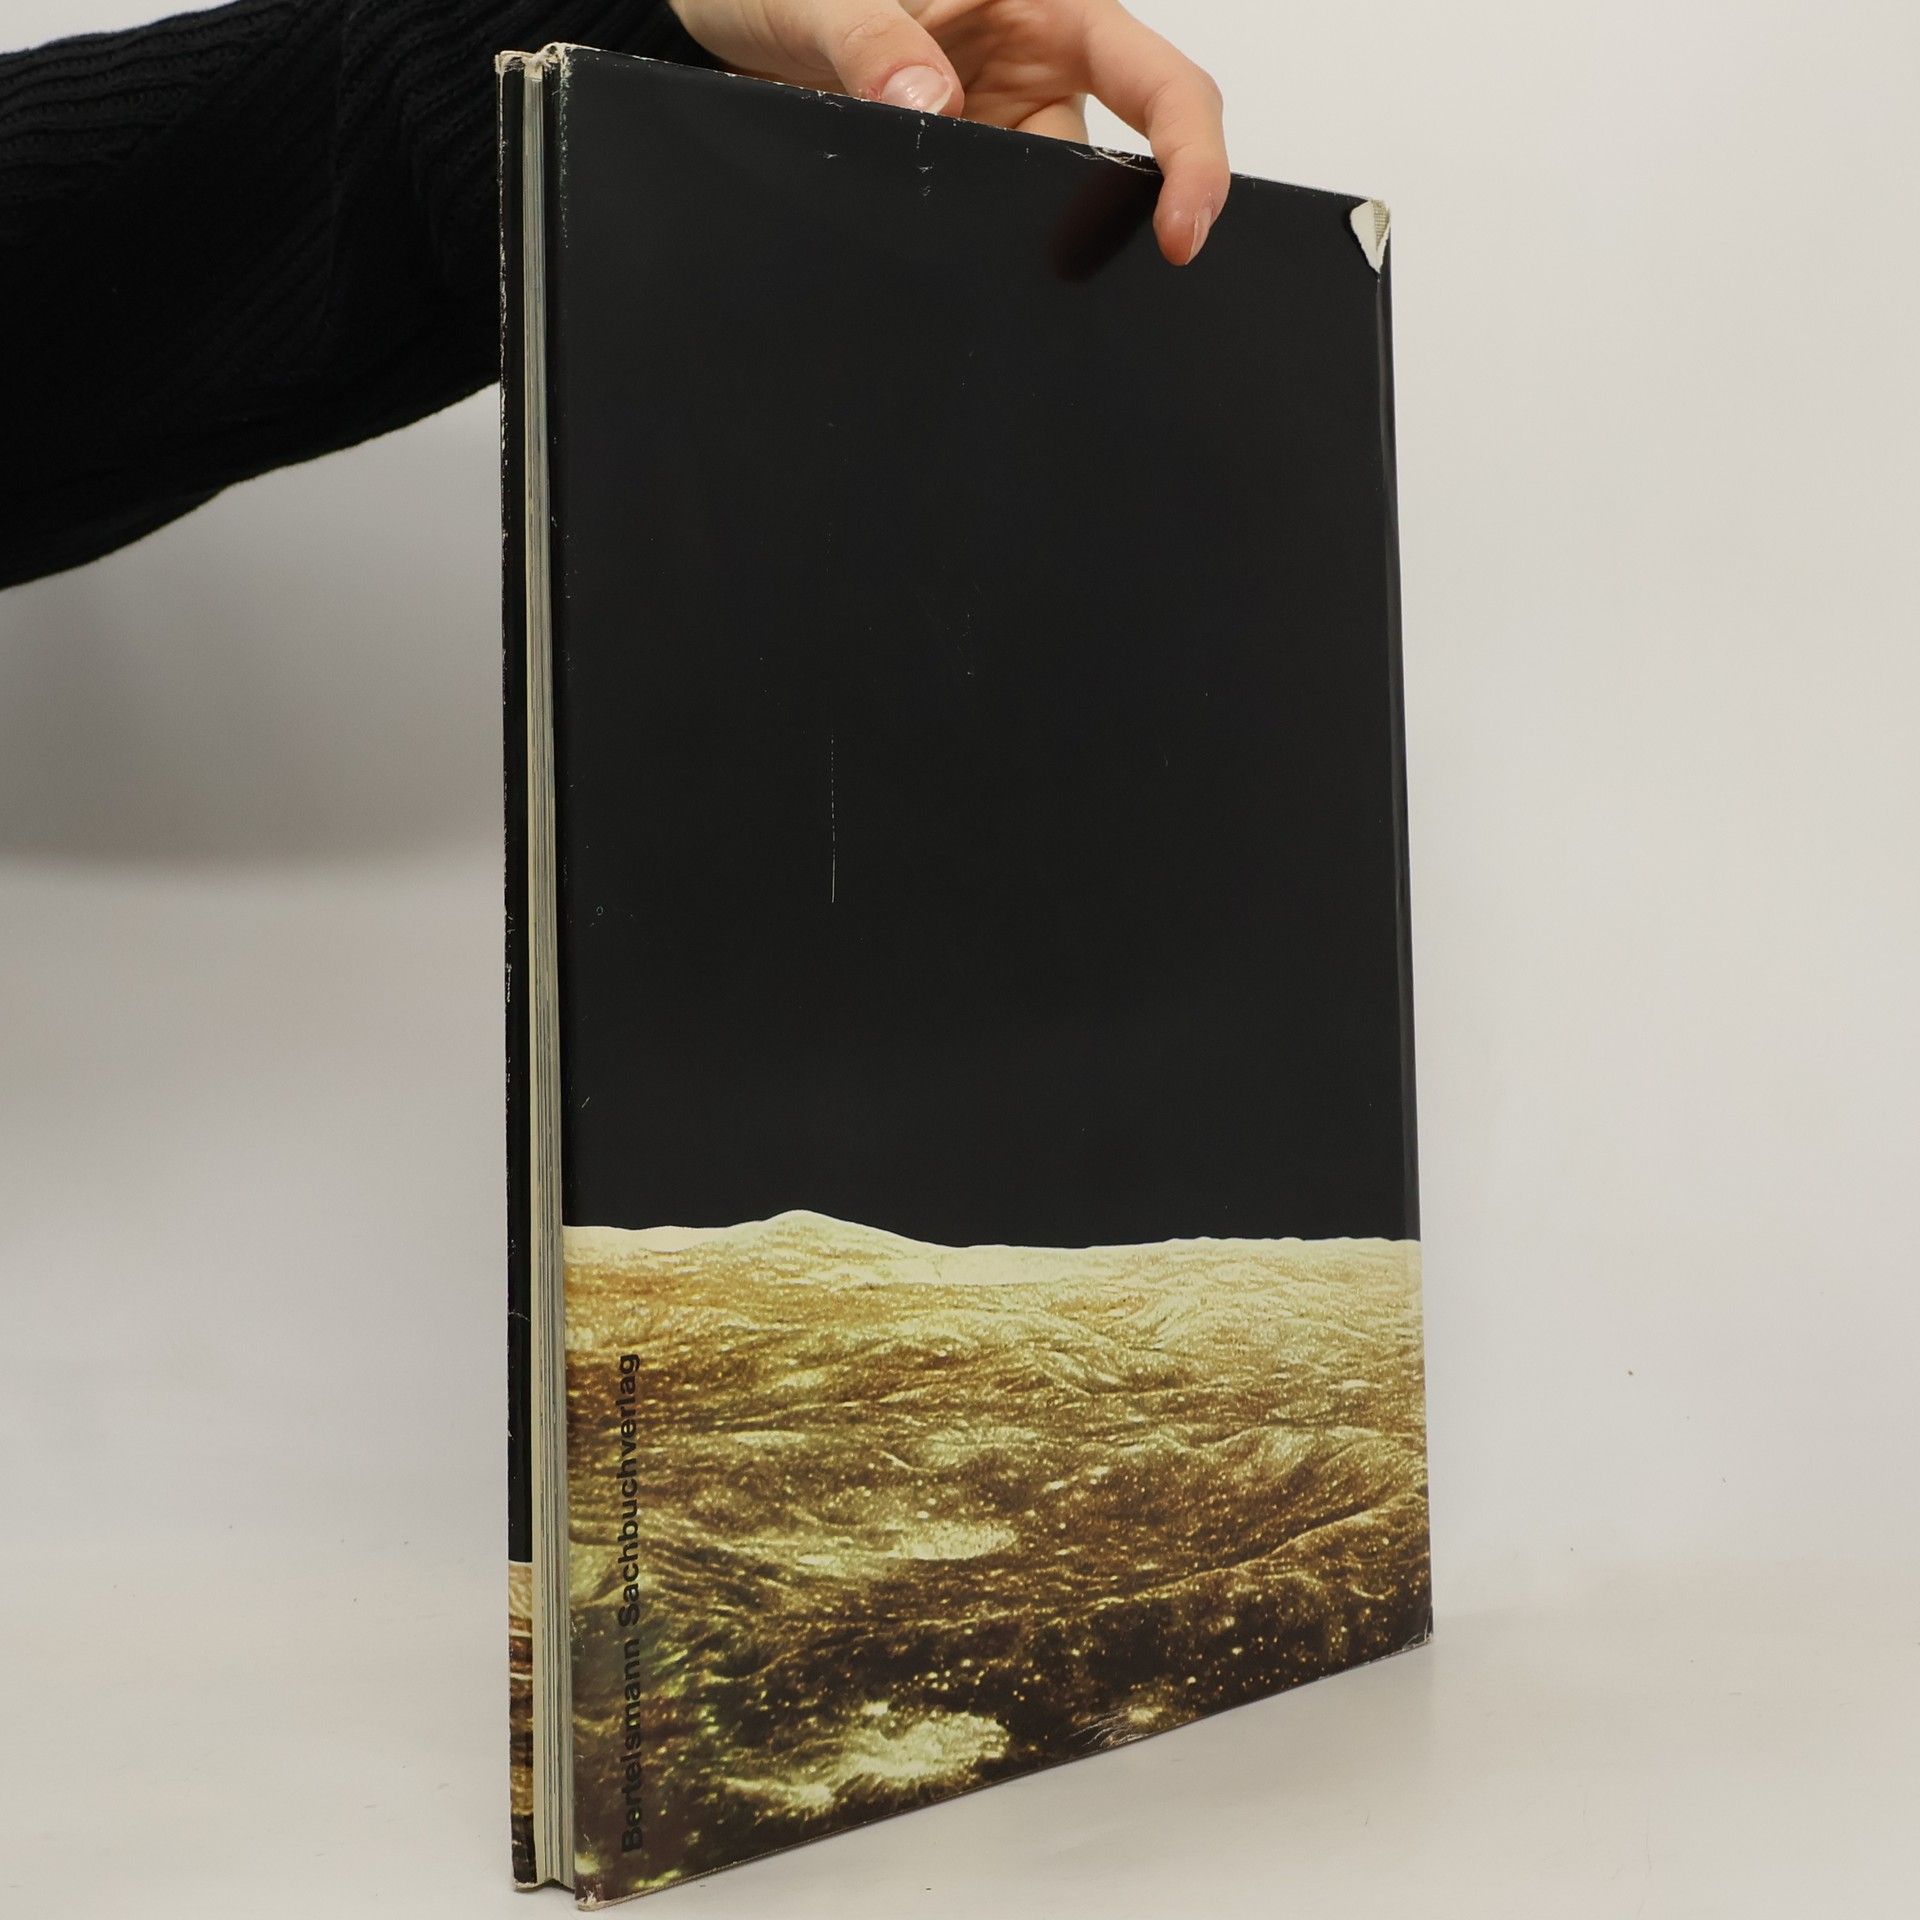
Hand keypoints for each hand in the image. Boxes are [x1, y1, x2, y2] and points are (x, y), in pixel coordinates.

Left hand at [667, 0, 1228, 262]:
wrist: (736, 22)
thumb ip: (870, 43)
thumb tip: (927, 106)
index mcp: (1046, 3)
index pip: (1159, 81)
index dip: (1190, 154)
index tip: (1181, 232)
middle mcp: (1040, 66)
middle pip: (1109, 170)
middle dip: (1084, 227)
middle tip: (1036, 271)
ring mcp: (1003, 129)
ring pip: (1047, 214)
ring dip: (1008, 241)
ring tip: (942, 235)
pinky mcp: (964, 176)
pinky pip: (989, 229)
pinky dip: (969, 250)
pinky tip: (929, 249)